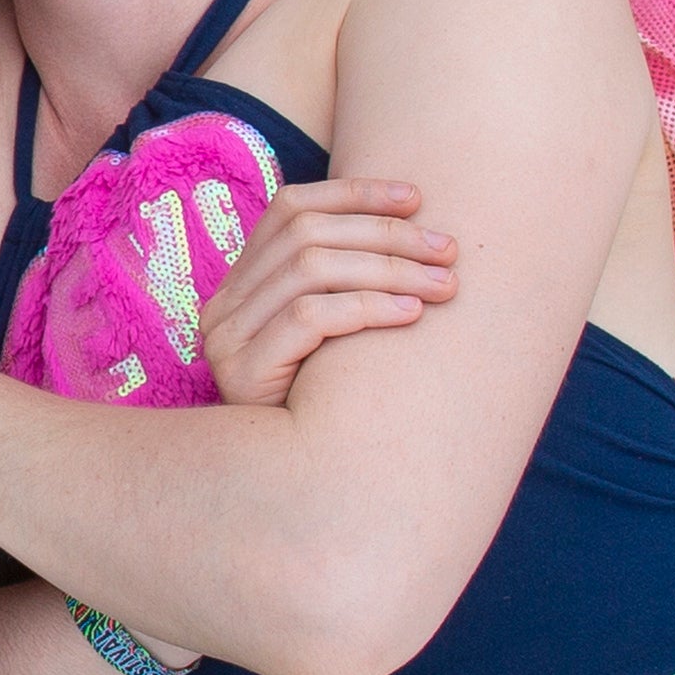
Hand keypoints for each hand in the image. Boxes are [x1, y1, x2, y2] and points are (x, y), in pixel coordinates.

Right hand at [195, 177, 457, 404]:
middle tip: (449, 251)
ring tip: (444, 285)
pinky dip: (368, 308)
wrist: (287, 480)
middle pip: (309, 235)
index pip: (291, 206)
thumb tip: (415, 229)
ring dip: (390, 269)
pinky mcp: (242, 370)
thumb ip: (342, 286)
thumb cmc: (322, 400)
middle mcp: (225, 302)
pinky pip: (310, 317)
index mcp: (241, 280)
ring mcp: (228, 336)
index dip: (356, 194)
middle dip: (388, 236)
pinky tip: (412, 315)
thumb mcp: (327, 334)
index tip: (418, 198)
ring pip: (312, 269)